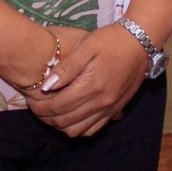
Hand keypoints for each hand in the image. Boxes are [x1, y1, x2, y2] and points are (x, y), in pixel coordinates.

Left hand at [28, 26, 144, 136]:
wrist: (141, 42)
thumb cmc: (111, 40)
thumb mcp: (86, 47)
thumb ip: (66, 68)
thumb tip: (46, 86)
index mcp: (91, 86)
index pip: (57, 107)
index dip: (40, 108)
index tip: (31, 101)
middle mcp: (101, 102)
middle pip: (65, 121)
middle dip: (46, 117)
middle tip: (37, 107)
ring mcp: (109, 108)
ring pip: (78, 130)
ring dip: (60, 125)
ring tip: (51, 112)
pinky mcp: (115, 109)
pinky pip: (93, 129)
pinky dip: (77, 128)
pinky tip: (70, 116)